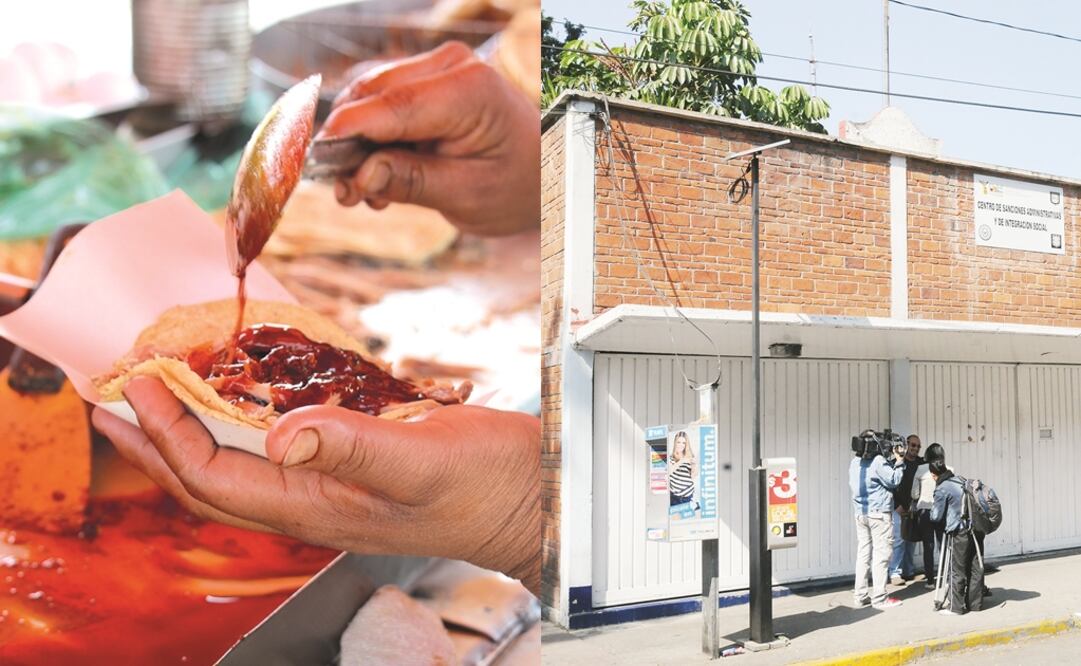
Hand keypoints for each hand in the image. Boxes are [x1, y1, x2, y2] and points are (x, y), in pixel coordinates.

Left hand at [91, 377, 540, 595]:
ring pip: (241, 467)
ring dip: (193, 433)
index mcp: (319, 507)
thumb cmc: (488, 486)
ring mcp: (334, 490)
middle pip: (210, 481)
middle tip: (115, 401)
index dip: (166, 434)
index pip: (215, 476)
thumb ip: (352, 448)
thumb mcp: (423, 460)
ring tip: (162, 398)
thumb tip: (280, 435)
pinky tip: (246, 400)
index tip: (134, 385)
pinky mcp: (355, 470)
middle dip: (156, 444)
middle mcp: (315, 503)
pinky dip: (245, 423)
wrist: (535, 499)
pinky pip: (279, 451)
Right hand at [318, 41, 539, 236]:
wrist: (545, 170)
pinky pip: (380, 103)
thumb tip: (361, 175)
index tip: (317, 165)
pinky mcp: (426, 80)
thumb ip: (413, 182)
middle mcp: (451, 66)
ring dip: (356, 145)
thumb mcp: (469, 195)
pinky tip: (377, 176)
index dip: (346, 134)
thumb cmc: (518, 184)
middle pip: (371, 96)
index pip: (392, 107)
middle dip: (347, 145)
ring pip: (368, 98)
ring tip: (363, 194)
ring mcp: (437, 68)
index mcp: (470, 90)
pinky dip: (370, 138)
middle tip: (346, 196)